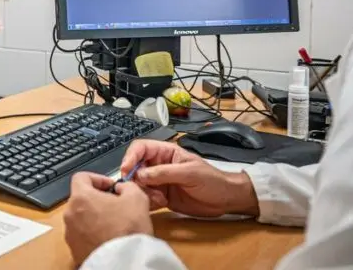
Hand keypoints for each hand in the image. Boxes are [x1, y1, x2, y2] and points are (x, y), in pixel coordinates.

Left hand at [64, 172, 152, 265]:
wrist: (122, 262)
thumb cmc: (127, 229)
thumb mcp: (137, 197)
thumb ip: (127, 186)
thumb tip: (121, 188)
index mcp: (81, 198)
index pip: (81, 177)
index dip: (98, 179)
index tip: (111, 187)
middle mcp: (70, 215)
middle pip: (81, 199)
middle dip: (98, 200)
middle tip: (116, 206)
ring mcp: (70, 234)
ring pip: (81, 219)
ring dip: (95, 218)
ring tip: (114, 225)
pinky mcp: (74, 250)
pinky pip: (82, 237)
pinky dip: (93, 235)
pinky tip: (108, 239)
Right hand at [122, 140, 258, 217]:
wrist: (225, 200)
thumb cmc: (212, 180)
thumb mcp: (189, 173)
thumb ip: (164, 172)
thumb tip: (140, 174)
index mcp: (166, 153)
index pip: (141, 148)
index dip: (130, 157)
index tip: (126, 170)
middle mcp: (159, 165)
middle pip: (135, 167)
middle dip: (135, 178)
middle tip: (141, 189)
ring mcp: (159, 182)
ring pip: (138, 184)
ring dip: (143, 192)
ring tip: (158, 198)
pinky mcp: (161, 196)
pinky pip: (146, 198)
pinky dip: (147, 202)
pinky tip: (160, 203)